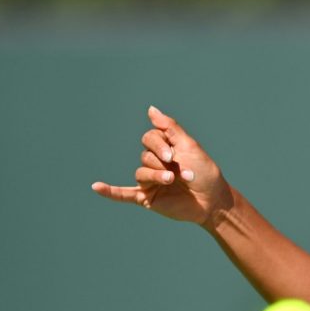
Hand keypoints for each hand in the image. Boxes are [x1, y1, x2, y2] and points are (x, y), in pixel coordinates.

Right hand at [91, 106, 232, 227]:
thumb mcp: (189, 145)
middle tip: (182, 173)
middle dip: (164, 163)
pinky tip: (96, 187)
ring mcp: (149, 181)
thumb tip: (150, 109)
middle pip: (145, 155)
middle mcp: (155, 163)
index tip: (174, 155)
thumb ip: (168, 127)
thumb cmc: (205, 172)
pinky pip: (123, 194)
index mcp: (165, 149)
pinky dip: (110, 191)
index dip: (159, 145)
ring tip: (172, 181)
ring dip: (157, 176)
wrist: (213, 201)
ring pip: (141, 172)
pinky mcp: (146, 198)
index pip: (150, 138)